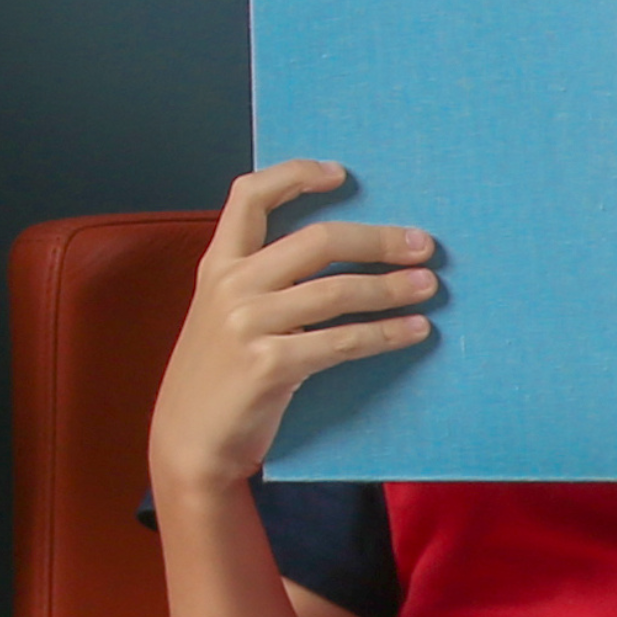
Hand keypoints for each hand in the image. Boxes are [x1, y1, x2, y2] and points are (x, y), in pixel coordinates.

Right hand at [145, 161, 434, 510]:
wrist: (189, 441)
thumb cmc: (218, 376)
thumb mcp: (222, 315)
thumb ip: (259, 281)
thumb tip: (339, 255)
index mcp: (217, 266)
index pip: (250, 196)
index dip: (296, 176)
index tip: (341, 175)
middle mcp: (230, 286)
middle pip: (317, 240)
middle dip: (378, 239)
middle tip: (423, 245)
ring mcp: (247, 325)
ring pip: (337, 290)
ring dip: (392, 287)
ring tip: (428, 286)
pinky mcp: (270, 365)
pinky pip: (342, 341)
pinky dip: (386, 334)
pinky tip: (413, 330)